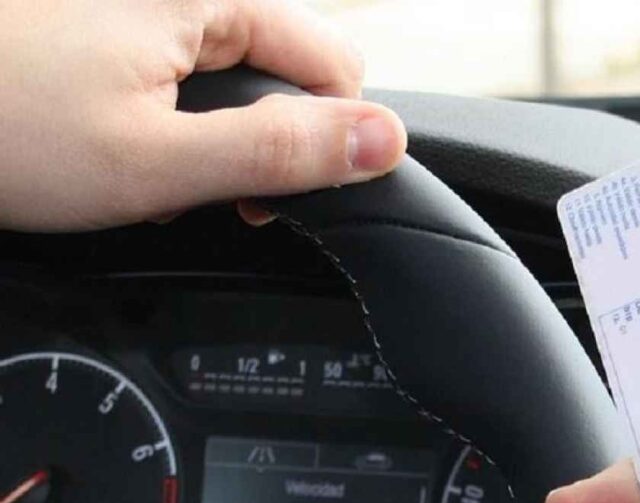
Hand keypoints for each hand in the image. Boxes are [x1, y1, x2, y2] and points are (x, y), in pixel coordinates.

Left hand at [0, 0, 405, 231]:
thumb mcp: (156, 163)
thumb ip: (282, 152)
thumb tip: (383, 141)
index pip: (334, 62)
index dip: (320, 140)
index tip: (264, 193)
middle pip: (280, 64)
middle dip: (252, 137)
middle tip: (192, 185)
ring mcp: (137, 6)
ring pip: (223, 72)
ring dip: (199, 133)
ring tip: (133, 165)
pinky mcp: (102, 24)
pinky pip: (169, 66)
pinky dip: (155, 114)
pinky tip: (105, 141)